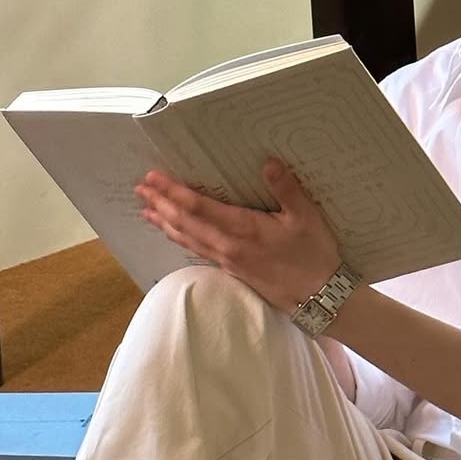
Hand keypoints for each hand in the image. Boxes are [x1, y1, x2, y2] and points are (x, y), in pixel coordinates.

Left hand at [134, 159, 342, 313]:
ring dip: (165, 222)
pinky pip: (197, 250)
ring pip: (187, 239)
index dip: (173, 192)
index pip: (198, 208)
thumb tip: (268, 162)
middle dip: (161, 204)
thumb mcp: (306, 217)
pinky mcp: (232, 270)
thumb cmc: (314, 255)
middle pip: (185, 223)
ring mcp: (227, 260)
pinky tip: (174, 233)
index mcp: (243, 230)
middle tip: (140, 188)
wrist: (320, 297)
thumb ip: (286, 189)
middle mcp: (228, 247)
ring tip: (147, 209)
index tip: (154, 178)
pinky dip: (180, 238)